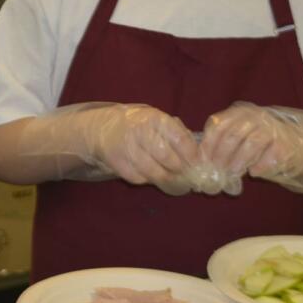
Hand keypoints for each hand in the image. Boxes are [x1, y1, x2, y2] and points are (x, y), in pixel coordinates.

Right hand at [19, 103, 197, 192]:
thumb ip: (177, 134)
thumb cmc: (139, 125)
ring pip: (155, 173)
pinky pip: (140, 178)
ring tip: (177, 183)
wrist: (103, 129)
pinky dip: (149, 180)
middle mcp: (140, 132)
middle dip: (182, 171)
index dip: (192, 154)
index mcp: (155, 118)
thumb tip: (199, 155)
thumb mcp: (158, 120)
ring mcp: (127, 148)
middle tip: (190, 178)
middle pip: (168, 160)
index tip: (198, 163)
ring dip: (168, 181)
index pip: (179, 138)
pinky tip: (153, 176)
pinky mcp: (117, 163)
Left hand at [200, 102, 302, 193]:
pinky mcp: (287, 145)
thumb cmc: (266, 145)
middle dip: (220, 157)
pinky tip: (255, 173)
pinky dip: (259, 166)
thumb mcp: (243, 137)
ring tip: (233, 174)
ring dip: (237, 162)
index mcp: (240, 113)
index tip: (202, 162)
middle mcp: (256, 116)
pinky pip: (269, 156)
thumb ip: (225, 143)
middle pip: (230, 135)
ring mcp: (273, 129)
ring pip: (249, 144)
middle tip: (216, 172)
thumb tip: (201, 161)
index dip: (207, 145)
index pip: (217, 125)